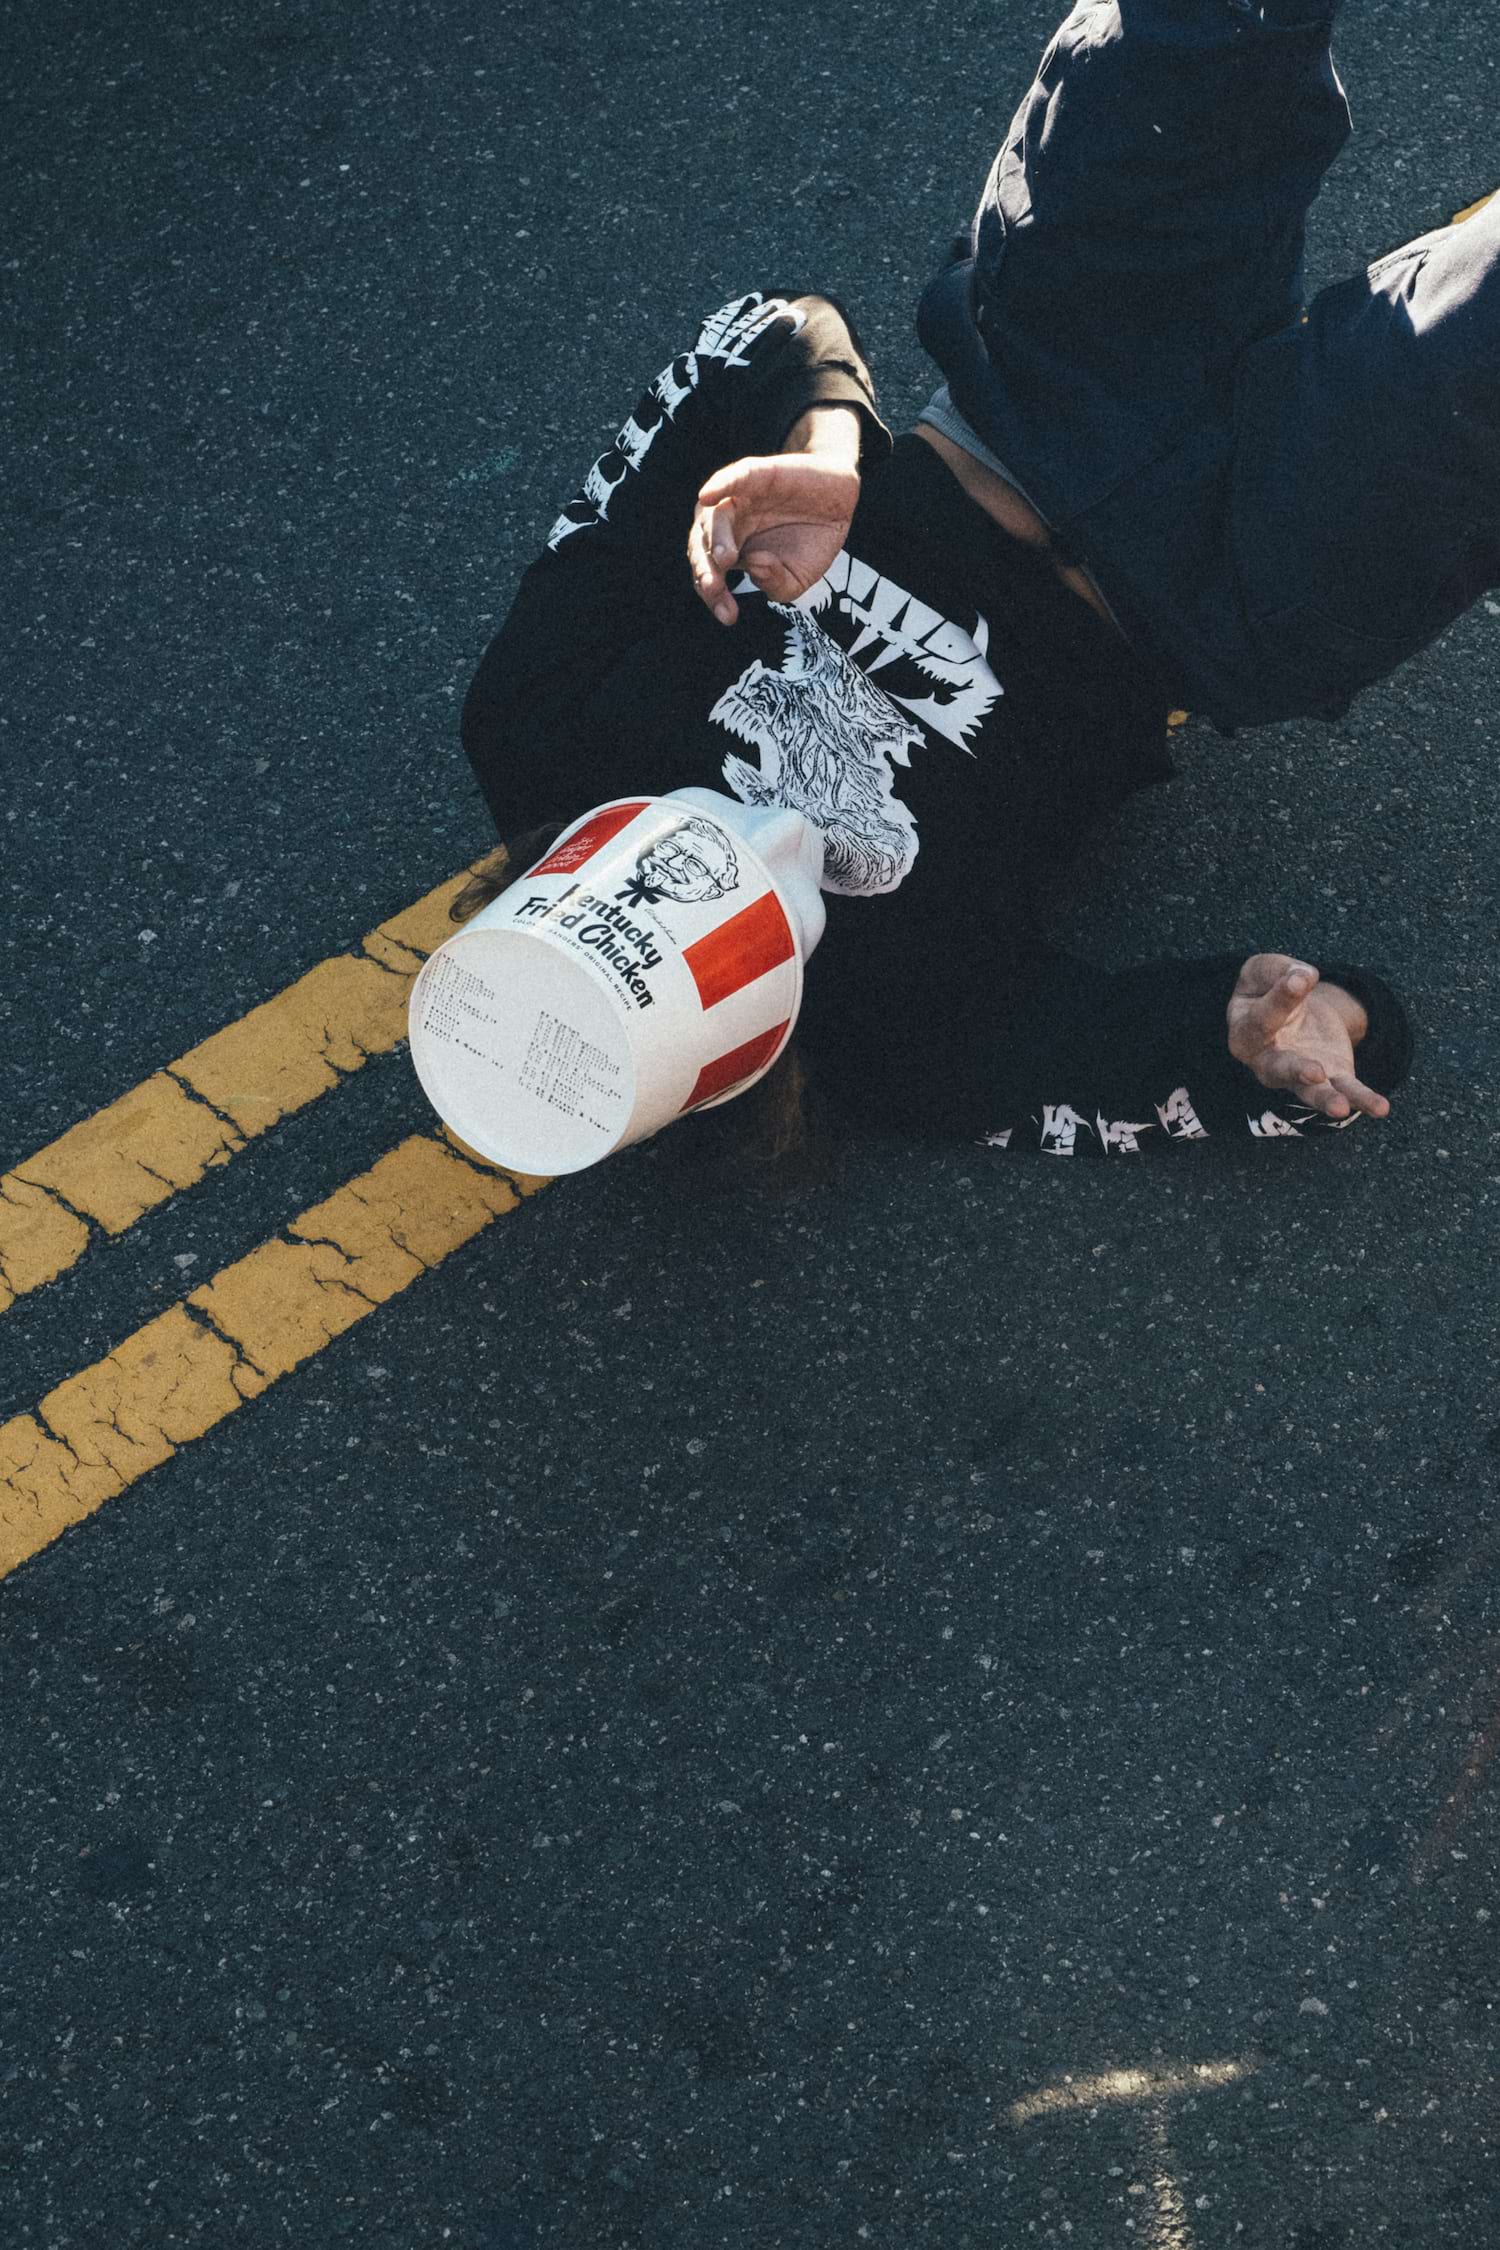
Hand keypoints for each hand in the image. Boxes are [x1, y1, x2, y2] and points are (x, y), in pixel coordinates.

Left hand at [689, 409, 860, 624]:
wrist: (840, 501)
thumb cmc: (812, 541)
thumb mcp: (798, 578)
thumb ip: (775, 584)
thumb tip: (753, 568)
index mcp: (731, 552)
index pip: (710, 574)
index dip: (714, 596)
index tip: (729, 616)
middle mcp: (727, 526)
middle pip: (702, 548)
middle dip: (706, 572)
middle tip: (715, 589)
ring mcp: (739, 499)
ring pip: (713, 517)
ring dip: (715, 538)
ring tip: (725, 559)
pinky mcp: (757, 475)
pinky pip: (734, 478)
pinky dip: (720, 485)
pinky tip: (708, 496)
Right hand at [1227, 953, 1390, 1122]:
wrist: (1286, 1007)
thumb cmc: (1266, 988)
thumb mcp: (1263, 970)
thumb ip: (1279, 970)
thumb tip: (1304, 977)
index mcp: (1245, 1033)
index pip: (1263, 1018)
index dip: (1281, 998)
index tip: (1302, 978)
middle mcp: (1266, 1062)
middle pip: (1280, 1069)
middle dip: (1297, 1071)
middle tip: (1315, 1072)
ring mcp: (1298, 1076)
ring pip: (1310, 1091)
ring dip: (1325, 1099)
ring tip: (1341, 1108)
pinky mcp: (1331, 1076)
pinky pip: (1347, 1091)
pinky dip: (1363, 1099)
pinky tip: (1380, 1108)